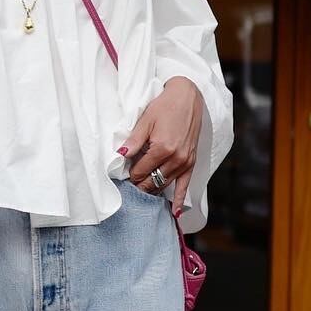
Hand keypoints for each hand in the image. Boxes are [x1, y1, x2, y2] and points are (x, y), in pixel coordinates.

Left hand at [119, 75, 203, 215]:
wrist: (188, 97)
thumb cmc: (165, 106)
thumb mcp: (145, 120)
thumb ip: (133, 141)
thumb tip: (120, 157)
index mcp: (162, 149)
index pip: (140, 172)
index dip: (130, 175)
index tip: (122, 176)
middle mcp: (176, 159)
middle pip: (152, 182)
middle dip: (140, 185)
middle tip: (129, 187)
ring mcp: (185, 162)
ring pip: (165, 185)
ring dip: (153, 190)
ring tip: (142, 193)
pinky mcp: (191, 162)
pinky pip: (185, 185)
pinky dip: (180, 199)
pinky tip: (175, 212)